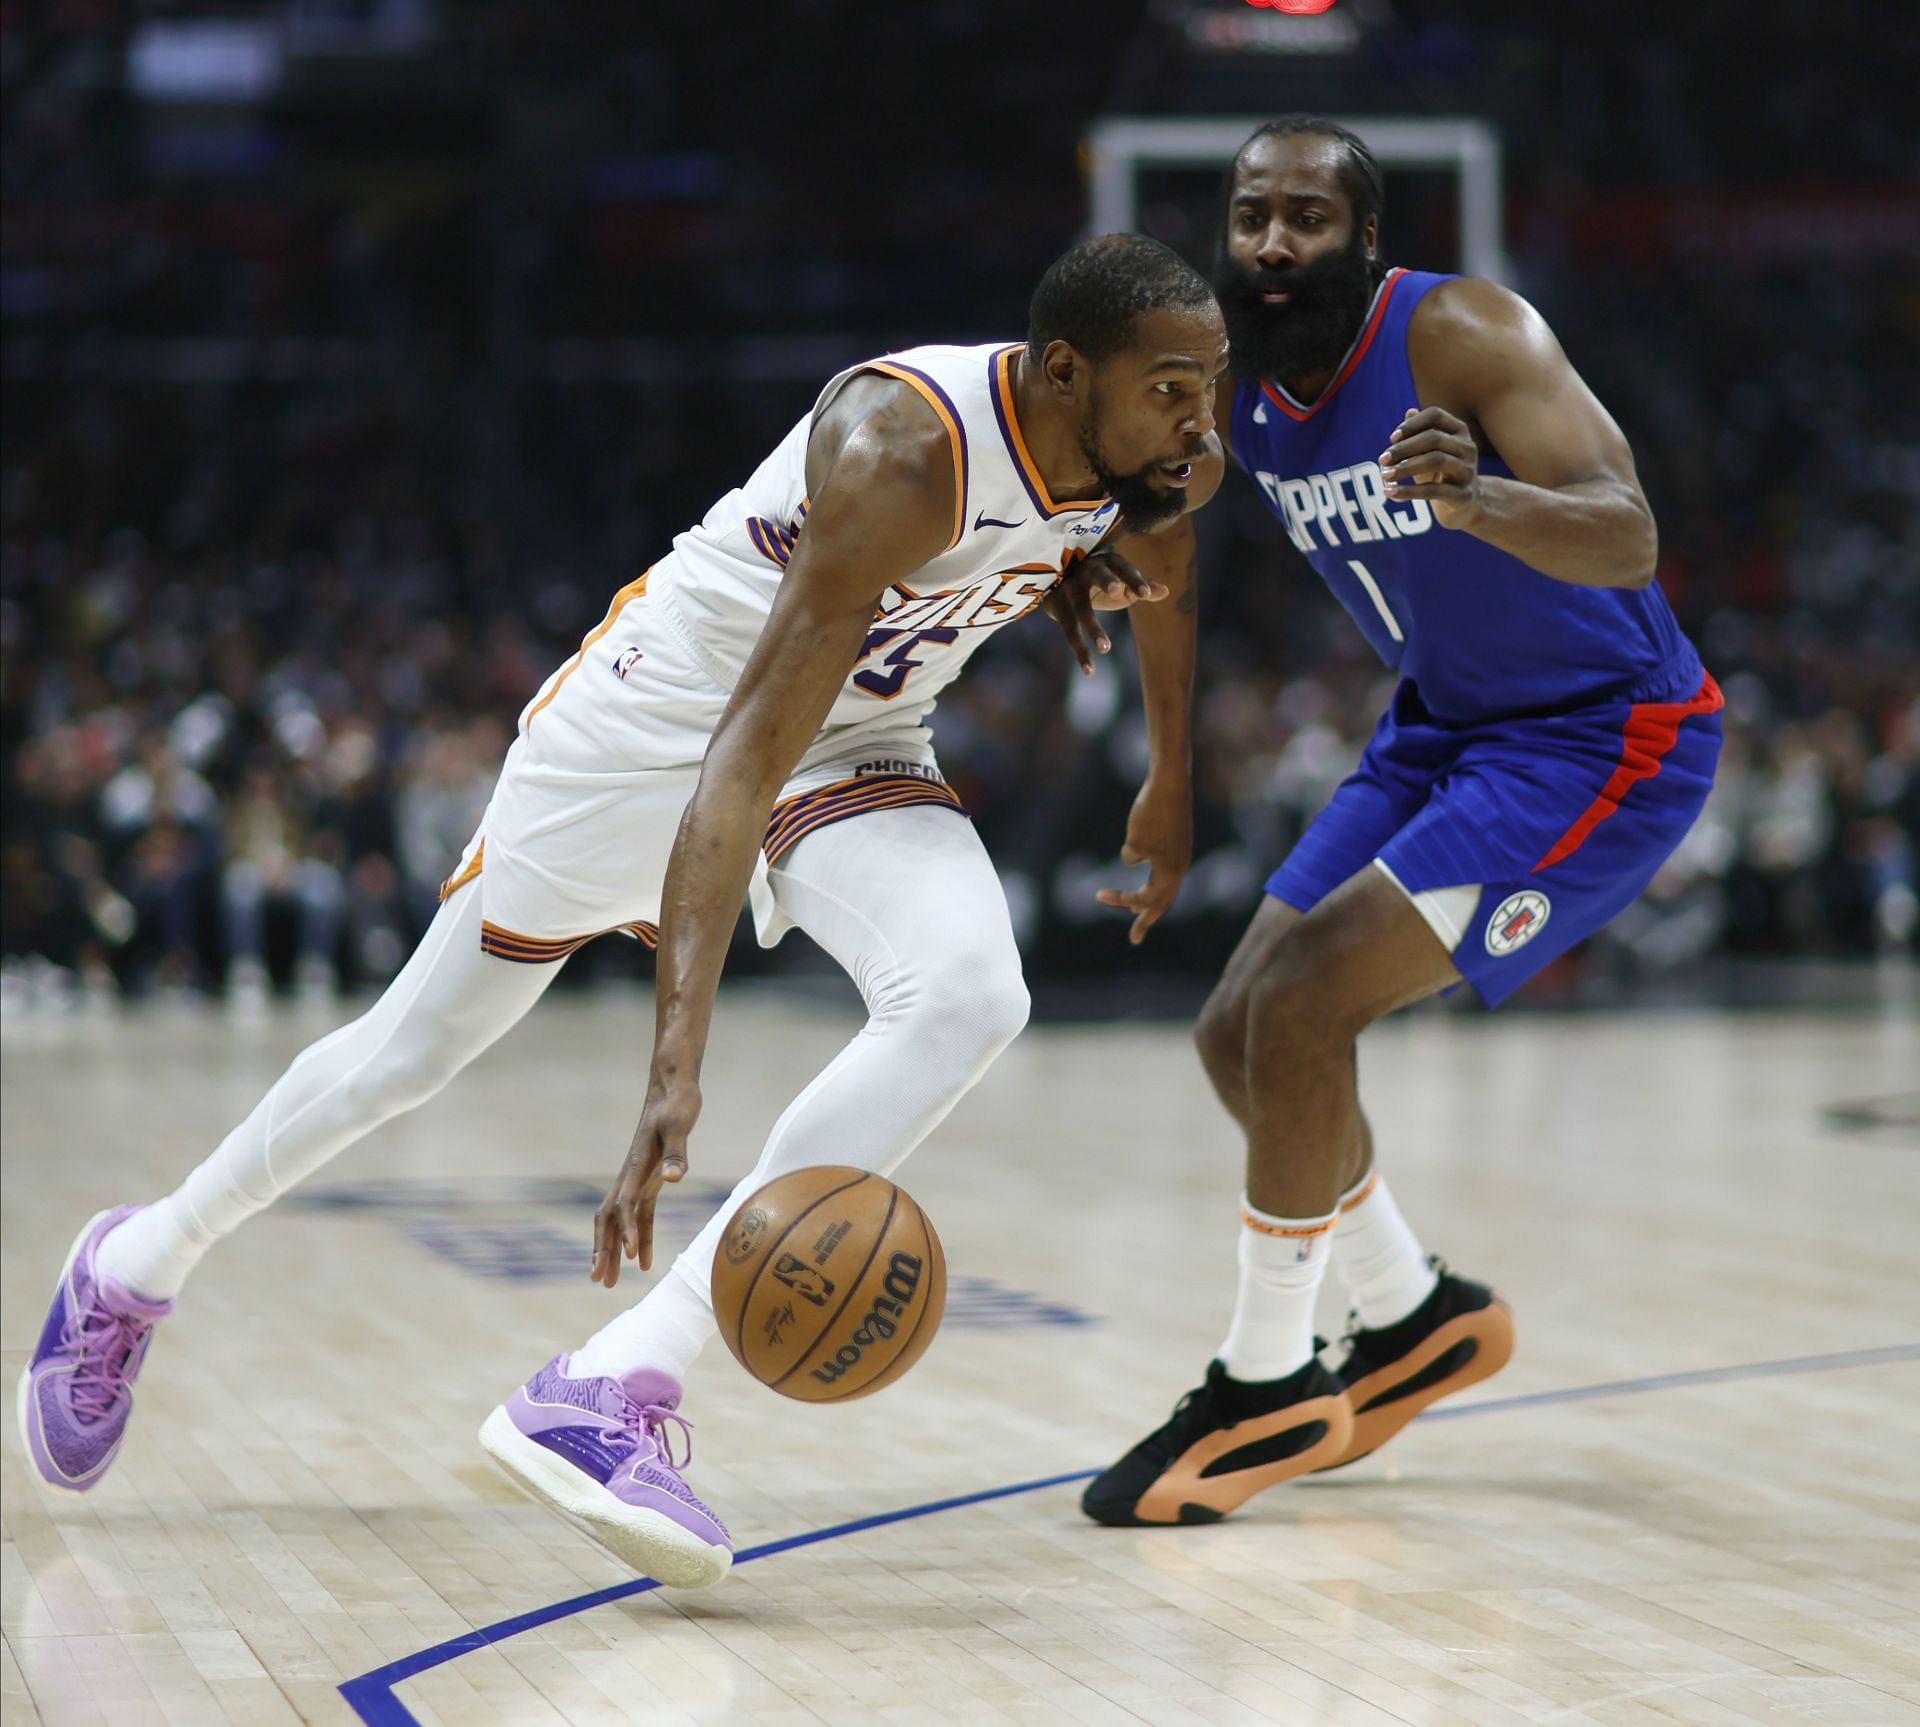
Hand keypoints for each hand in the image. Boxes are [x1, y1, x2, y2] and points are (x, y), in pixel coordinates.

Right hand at [591, 1071, 699, 1286]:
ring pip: (620, 1221)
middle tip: (599, 1280)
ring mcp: (638, 1178)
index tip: (630, 1255)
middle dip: (603, 1249)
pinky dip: (640, 1237)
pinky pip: (641, 1215)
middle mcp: (631, 1175)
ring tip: (609, 1281)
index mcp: (635, 1165)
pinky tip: (643, 1261)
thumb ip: (676, 1152)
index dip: (626, 1230)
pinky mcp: (651, 1178)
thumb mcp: (679, 1124)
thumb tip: (673, 1178)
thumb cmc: (677, 1102)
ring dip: (615, 1250)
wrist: (672, 1086)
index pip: (624, 1205)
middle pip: (610, 1219)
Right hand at [1042, 547, 1170, 676]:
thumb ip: (1141, 587)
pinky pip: (1069, 631)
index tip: (1145, 594)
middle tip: (1116, 592)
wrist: (1057, 579)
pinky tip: (1090, 671)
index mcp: (1108, 562)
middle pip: (1098, 575)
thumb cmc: (1101, 581)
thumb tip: (1165, 591)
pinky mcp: (1055, 605)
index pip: (1123, 569)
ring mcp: (1068, 587)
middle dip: (1107, 582)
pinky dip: (1080, 652)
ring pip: (1081, 608)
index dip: (1133, 580)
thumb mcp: (1121, 581)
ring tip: (1106, 648)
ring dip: (1092, 627)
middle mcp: (1087, 570)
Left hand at [1095, 773, 1191, 943]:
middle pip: (1163, 902)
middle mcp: (1181, 866)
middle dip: (1146, 921)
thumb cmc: (1151, 812)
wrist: (1171, 781)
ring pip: (1167, 885)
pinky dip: (1156, 879)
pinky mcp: (1180, 839)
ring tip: (1136, 911)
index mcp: (1171, 872)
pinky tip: (1146, 875)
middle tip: (1134, 939)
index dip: (1122, 900)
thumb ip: (1132, 856)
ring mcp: (1182, 853)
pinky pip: (1167, 867)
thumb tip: (1132, 858)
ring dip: (1151, 899)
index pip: (1146, 898)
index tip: (1100, 895)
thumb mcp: (1134, 841)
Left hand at [1380, 406, 1481, 528]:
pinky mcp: (1463, 494)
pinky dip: (1408, 491)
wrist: (1464, 504)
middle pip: (1433, 438)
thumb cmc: (1441, 473)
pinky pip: (1433, 491)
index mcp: (1459, 430)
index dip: (1412, 424)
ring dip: (1405, 467)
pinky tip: (1389, 491)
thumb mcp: (1430, 452)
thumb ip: (1419, 433)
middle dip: (1404, 448)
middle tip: (1383, 459)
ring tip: (1384, 475)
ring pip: (1435, 461)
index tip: (1392, 438)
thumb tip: (1409, 412)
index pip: (1435, 416)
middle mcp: (1467, 447)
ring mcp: (1468, 471)